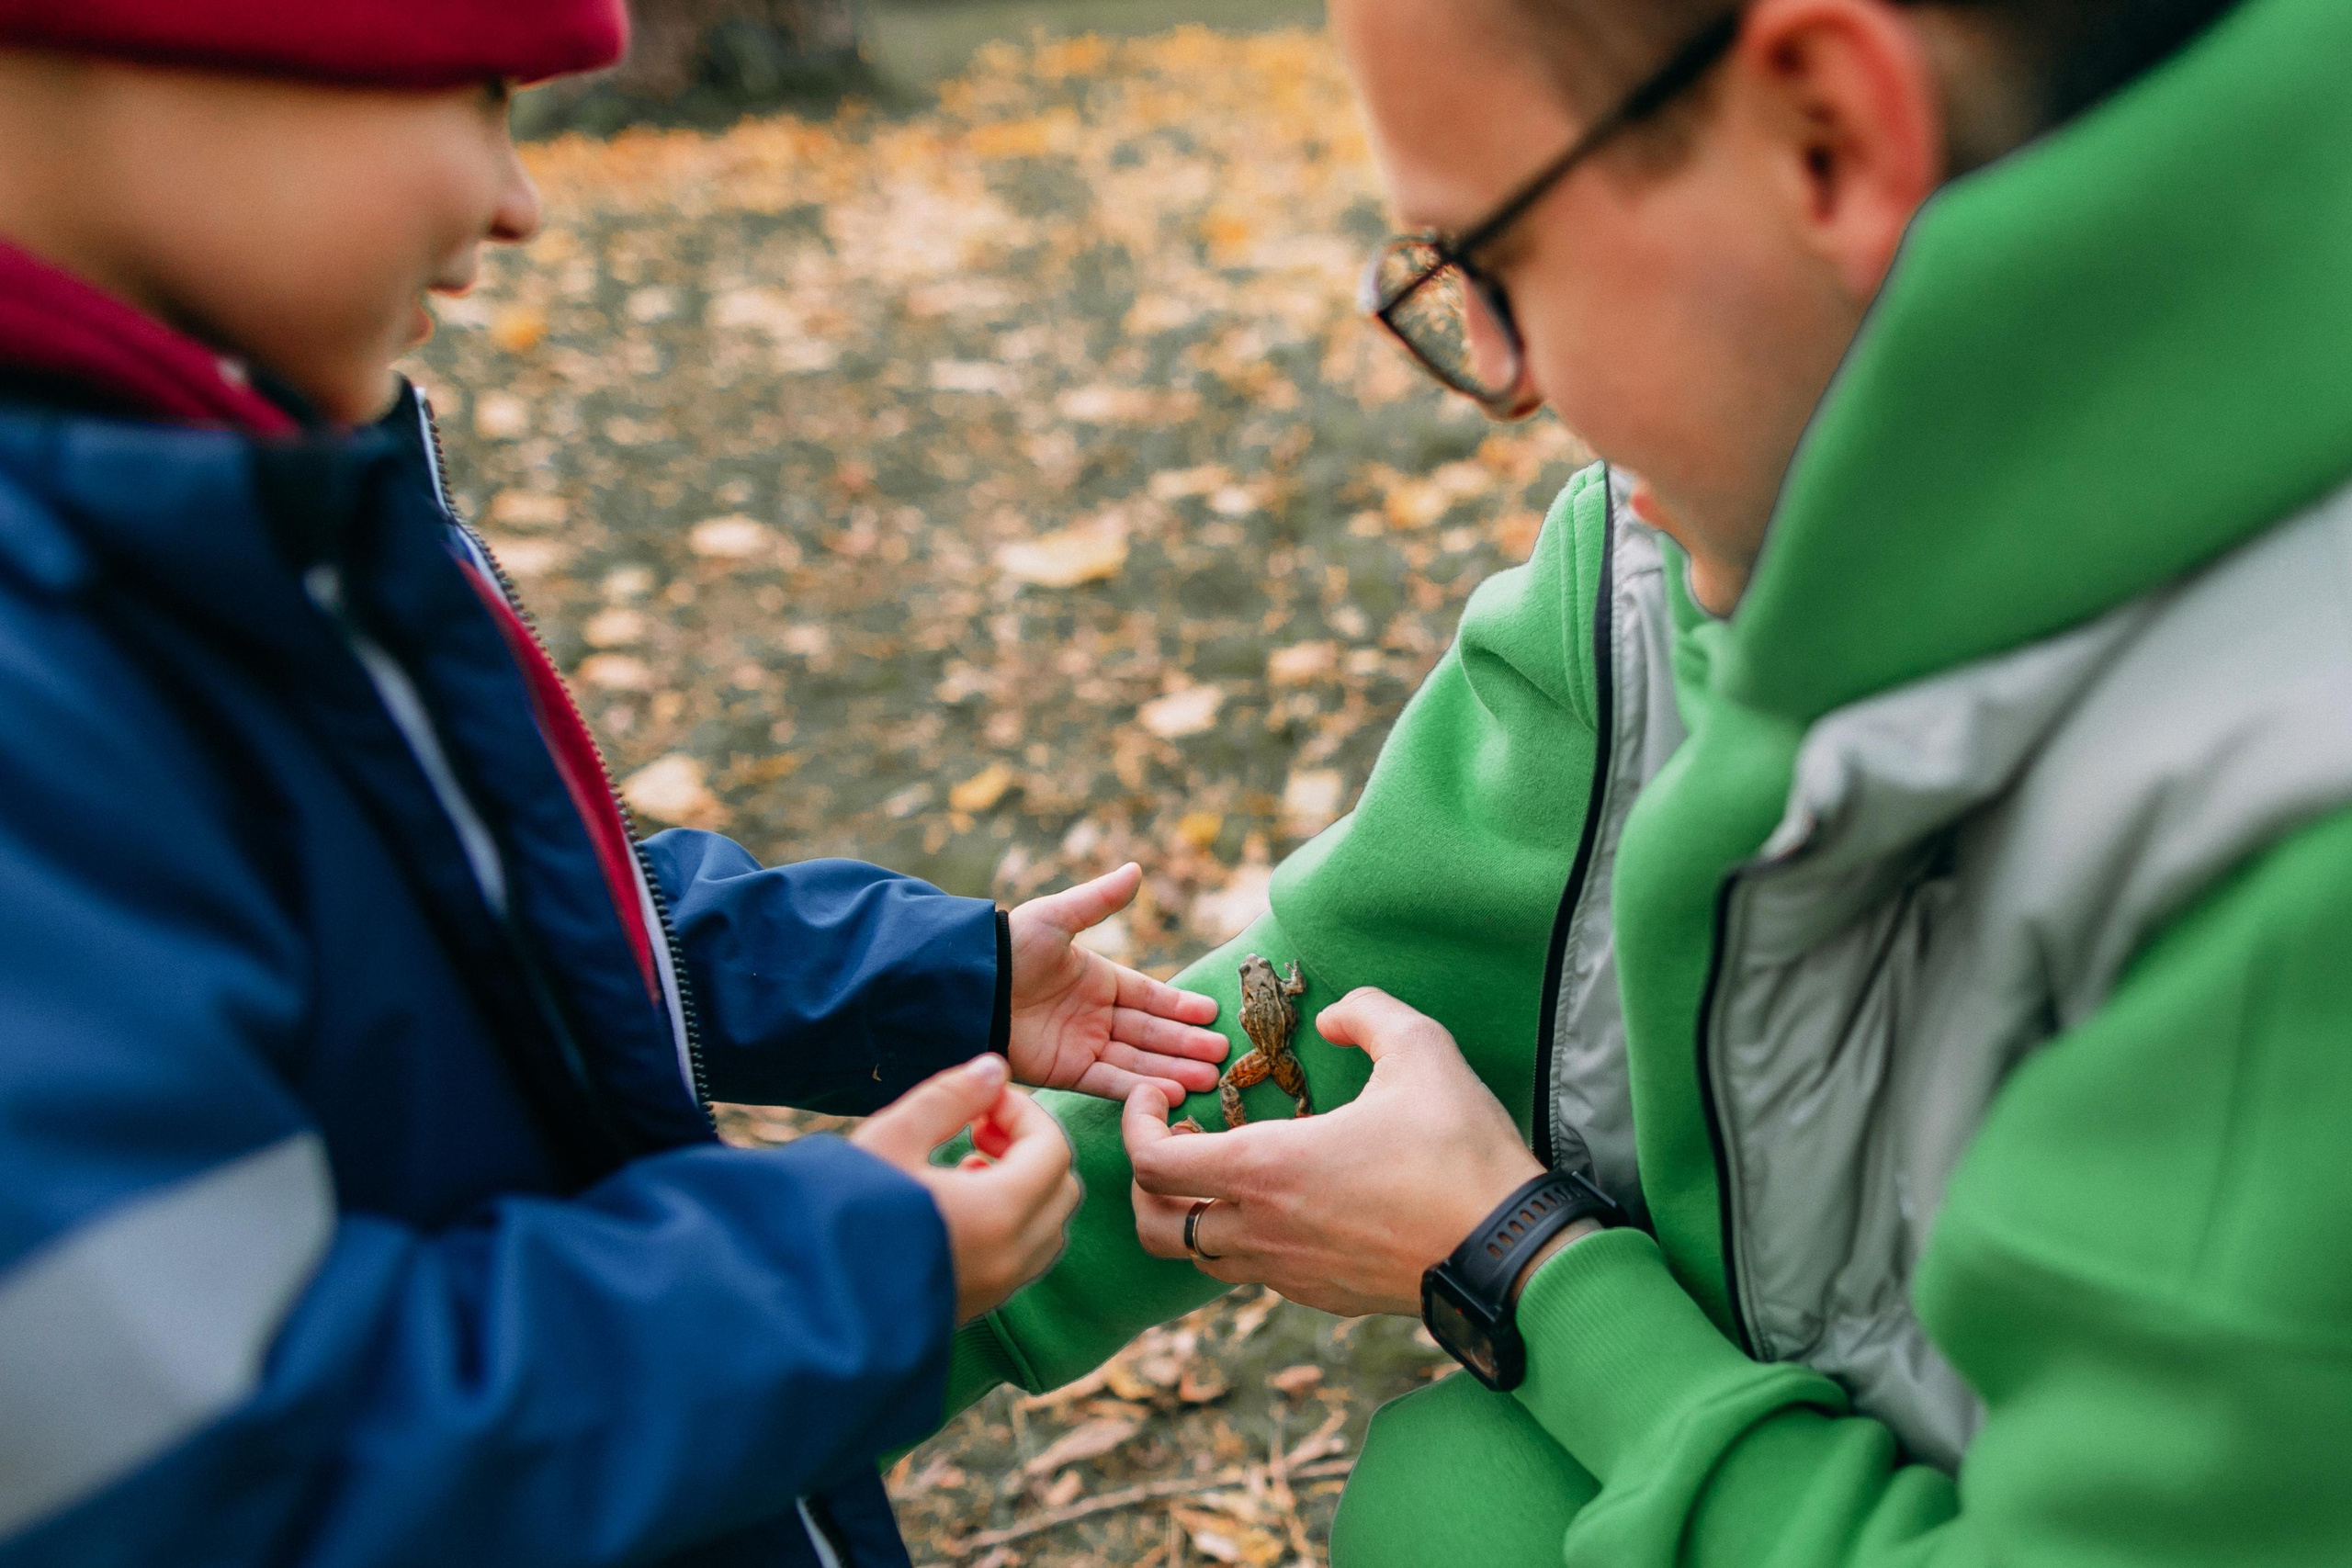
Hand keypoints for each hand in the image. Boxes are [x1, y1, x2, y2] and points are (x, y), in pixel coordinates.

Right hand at [852, 1054, 1081, 1323]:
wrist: (801, 1305)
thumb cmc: (838, 1213)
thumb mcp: (889, 1139)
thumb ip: (948, 1097)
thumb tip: (995, 1069)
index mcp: (998, 1214)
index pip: (1053, 1149)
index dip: (1022, 1112)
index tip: (979, 1102)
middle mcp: (1010, 1259)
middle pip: (1062, 1188)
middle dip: (1030, 1147)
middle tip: (977, 1129)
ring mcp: (997, 1290)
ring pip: (1048, 1227)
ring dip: (1025, 1186)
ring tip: (965, 1165)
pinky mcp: (977, 1308)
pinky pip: (1024, 1257)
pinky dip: (1012, 1223)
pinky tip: (956, 1206)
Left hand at [1006, 863, 1227, 1101]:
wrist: (966, 986)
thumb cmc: (1009, 947)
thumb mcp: (1057, 917)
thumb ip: (1098, 901)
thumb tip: (1135, 869)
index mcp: (1095, 979)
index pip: (1148, 995)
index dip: (1179, 1005)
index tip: (1211, 1012)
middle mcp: (1093, 1015)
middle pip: (1149, 1031)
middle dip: (1186, 1042)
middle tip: (1224, 1052)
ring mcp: (1080, 1045)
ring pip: (1137, 1059)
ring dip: (1172, 1069)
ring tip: (1211, 1077)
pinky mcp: (1064, 1071)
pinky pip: (1109, 1081)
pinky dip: (1139, 1088)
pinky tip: (1172, 1091)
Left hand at [1124, 988, 1546, 1316]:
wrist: (1507, 1252)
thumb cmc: (1459, 1150)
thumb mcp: (1421, 1049)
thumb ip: (1368, 1013)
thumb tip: (1335, 1014)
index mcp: (1265, 1170)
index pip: (1150, 1162)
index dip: (1135, 1122)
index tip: (1161, 1095)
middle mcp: (1261, 1231)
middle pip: (1153, 1225)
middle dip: (1146, 1180)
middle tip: (1181, 1137)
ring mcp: (1288, 1274)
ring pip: (1198, 1257)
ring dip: (1193, 1213)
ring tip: (1228, 1168)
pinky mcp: (1319, 1298)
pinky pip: (1252, 1274)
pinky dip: (1241, 1239)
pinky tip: (1283, 1201)